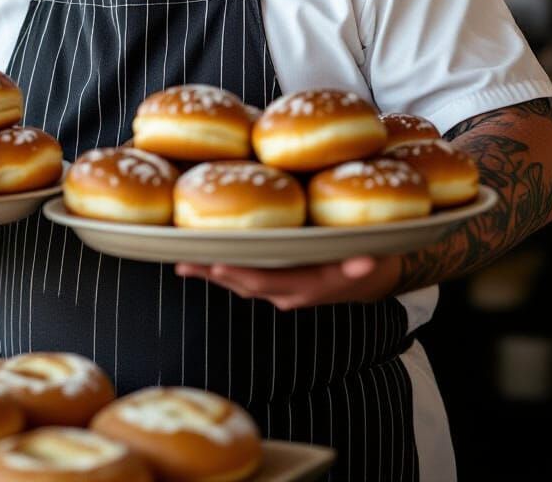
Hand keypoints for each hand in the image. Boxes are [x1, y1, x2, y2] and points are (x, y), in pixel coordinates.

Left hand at [175, 254, 401, 310]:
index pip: (266, 281)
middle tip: (184, 262)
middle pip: (243, 285)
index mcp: (306, 286)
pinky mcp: (276, 284)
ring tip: (181, 263)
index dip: (240, 273)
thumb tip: (366, 261)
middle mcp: (288, 293)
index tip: (214, 263)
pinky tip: (200, 260)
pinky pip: (244, 280)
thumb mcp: (370, 258)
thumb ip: (363, 262)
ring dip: (210, 274)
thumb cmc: (368, 261)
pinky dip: (221, 271)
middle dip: (213, 274)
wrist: (368, 279)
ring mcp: (280, 291)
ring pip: (239, 284)